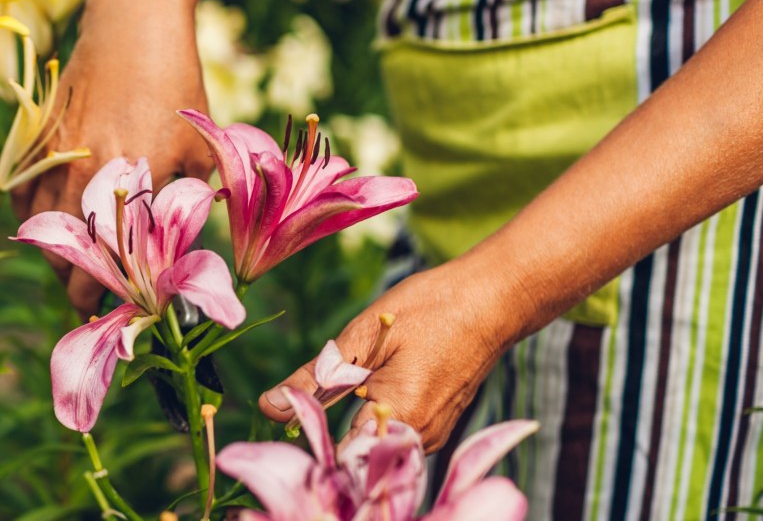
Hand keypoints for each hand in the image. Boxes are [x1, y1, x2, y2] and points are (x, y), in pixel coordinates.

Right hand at [12, 0, 213, 318]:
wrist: (132, 25)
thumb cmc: (177, 85)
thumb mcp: (198, 148)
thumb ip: (187, 202)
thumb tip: (179, 250)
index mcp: (135, 181)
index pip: (113, 262)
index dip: (109, 296)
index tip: (116, 310)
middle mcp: (89, 175)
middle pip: (69, 255)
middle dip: (78, 287)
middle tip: (92, 299)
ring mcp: (57, 157)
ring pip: (41, 229)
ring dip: (55, 256)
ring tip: (73, 269)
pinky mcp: (39, 140)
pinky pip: (22, 195)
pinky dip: (30, 219)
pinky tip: (47, 226)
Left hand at [257, 266, 517, 451]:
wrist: (492, 299)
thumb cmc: (430, 310)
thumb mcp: (362, 336)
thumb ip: (315, 378)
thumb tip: (269, 407)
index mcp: (398, 420)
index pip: (341, 463)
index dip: (311, 448)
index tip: (289, 430)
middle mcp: (419, 440)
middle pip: (357, 459)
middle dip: (328, 439)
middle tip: (312, 405)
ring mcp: (432, 436)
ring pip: (375, 447)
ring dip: (351, 427)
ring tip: (349, 386)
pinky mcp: (437, 426)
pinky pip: (395, 436)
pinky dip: (374, 419)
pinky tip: (372, 387)